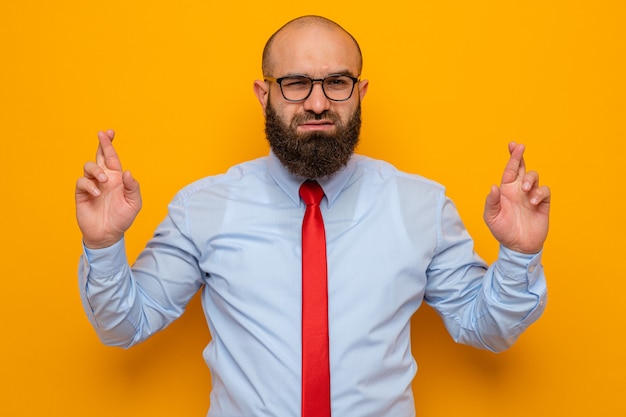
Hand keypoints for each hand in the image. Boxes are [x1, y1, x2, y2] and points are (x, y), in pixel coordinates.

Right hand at [75, 130, 141, 248]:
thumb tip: (128, 172)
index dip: (110, 145)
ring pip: (89, 166)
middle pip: (100, 156)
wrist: (108, 234)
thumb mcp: (134, 203)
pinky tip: (97, 193)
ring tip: (104, 181)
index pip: (112, 157)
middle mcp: (104, 178)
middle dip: (101, 144)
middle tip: (102, 134)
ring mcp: (92, 185)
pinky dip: (89, 185)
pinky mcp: (82, 193)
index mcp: (117, 178)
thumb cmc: (122, 218)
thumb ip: (133, 187)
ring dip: (96, 170)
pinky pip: (82, 182)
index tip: (109, 132)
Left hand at [483, 142, 550, 253]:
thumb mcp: (491, 217)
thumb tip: (493, 187)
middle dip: (521, 157)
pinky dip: (539, 193)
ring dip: (529, 180)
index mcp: (506, 190)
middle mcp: (519, 190)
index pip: (510, 170)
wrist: (518, 246)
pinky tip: (532, 201)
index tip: (513, 145)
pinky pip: (544, 191)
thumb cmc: (503, 231)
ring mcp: (531, 196)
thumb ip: (491, 202)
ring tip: (524, 190)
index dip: (512, 157)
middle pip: (523, 168)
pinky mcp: (543, 204)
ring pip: (534, 177)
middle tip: (520, 148)